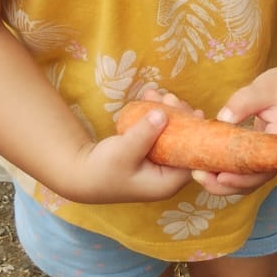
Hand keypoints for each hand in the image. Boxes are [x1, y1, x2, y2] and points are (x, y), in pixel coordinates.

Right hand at [67, 103, 192, 203]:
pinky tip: (149, 98)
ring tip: (154, 93)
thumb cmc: (102, 169)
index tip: (188, 110)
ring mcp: (159, 165)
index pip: (193, 157)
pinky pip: (159, 133)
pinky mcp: (150, 155)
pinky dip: (155, 117)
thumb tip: (163, 114)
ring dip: (166, 113)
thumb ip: (144, 133)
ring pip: (172, 135)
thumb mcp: (123, 151)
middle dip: (180, 117)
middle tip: (169, 97)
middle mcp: (168, 175)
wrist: (81, 175)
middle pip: (185, 142)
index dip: (195, 133)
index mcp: (168, 182)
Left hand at [188, 64, 276, 196]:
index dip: (240, 179)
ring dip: (222, 181)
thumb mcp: (265, 87)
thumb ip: (244, 103)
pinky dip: (227, 170)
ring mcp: (270, 157)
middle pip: (252, 182)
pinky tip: (207, 163)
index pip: (262, 170)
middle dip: (223, 185)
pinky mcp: (261, 153)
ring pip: (247, 180)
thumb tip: (222, 119)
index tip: (219, 176)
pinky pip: (244, 168)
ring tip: (197, 172)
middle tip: (196, 174)